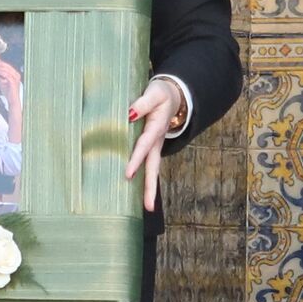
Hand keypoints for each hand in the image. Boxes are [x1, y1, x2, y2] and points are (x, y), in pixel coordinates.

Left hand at [0, 59, 20, 101]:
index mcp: (15, 74)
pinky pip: (7, 75)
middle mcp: (17, 75)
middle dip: (1, 63)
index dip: (1, 63)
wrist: (12, 100)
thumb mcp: (2, 82)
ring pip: (8, 70)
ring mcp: (16, 78)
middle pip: (8, 67)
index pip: (8, 66)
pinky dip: (2, 73)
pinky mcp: (14, 82)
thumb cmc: (8, 92)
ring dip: (0, 68)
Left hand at [125, 78, 184, 210]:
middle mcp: (156, 142)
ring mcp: (155, 147)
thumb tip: (129, 114)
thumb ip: (142, 103)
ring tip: (147, 207)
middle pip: (153, 167)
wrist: (174, 97)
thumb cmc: (161, 95)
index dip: (136, 160)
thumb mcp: (154, 94)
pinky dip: (143, 178)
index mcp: (156, 128)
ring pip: (152, 170)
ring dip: (149, 188)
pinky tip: (135, 192)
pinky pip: (147, 165)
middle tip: (149, 207)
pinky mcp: (151, 148)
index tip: (128, 174)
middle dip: (150, 187)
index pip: (144, 146)